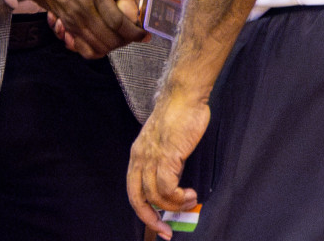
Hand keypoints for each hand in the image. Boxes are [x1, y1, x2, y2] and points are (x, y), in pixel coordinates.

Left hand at [128, 85, 210, 238]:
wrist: (184, 95)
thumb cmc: (180, 116)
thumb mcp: (165, 142)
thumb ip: (165, 162)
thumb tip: (174, 185)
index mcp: (137, 155)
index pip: (133, 192)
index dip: (144, 212)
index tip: (159, 226)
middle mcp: (140, 157)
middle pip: (138, 198)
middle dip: (151, 219)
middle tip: (167, 231)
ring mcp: (152, 157)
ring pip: (156, 196)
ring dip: (174, 205)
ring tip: (190, 200)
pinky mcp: (166, 155)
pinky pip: (167, 188)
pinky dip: (179, 197)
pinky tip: (190, 194)